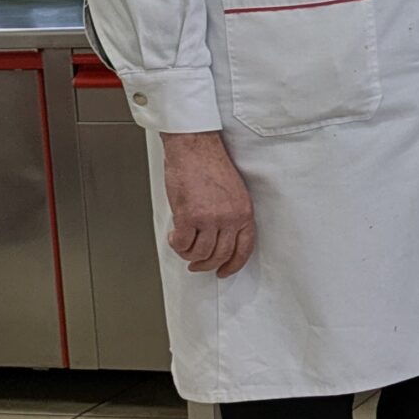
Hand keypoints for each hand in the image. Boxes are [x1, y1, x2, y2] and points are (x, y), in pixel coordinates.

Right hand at [162, 131, 254, 277]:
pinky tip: (174, 237)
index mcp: (244, 211)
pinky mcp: (188, 216)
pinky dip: (176, 244)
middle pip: (220, 255)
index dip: (233, 265)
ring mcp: (209, 218)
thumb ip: (230, 214)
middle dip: (206, 264)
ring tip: (183, 246)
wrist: (194, 147)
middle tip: (196, 264)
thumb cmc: (210, 163)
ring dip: (189, 255)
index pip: (244, 248)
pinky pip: (182, 243)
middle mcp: (229, 217)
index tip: (224, 272)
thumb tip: (220, 238)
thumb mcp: (233, 191)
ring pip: (200, 253)